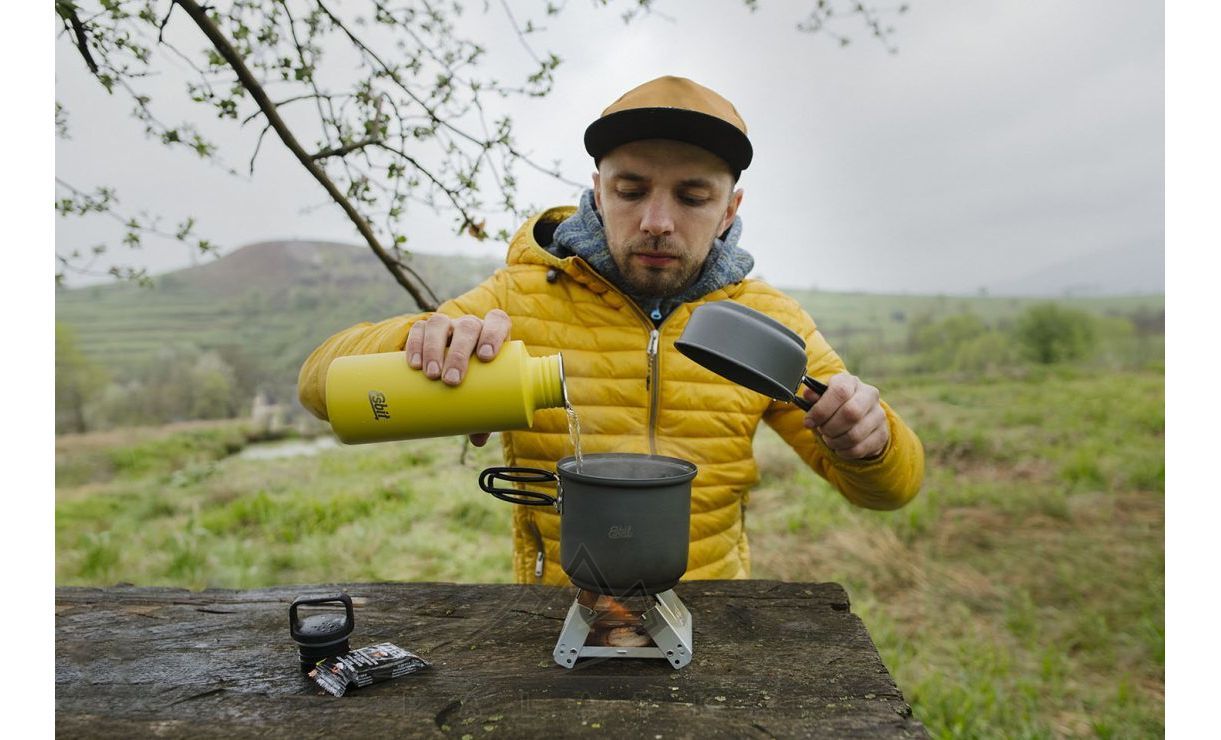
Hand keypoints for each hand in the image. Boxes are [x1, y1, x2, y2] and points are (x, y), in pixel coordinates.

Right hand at [405, 309, 511, 446]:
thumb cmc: (477, 383)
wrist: (452, 367)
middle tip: (452, 381)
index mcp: (493, 333)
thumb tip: (479, 440)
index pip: (497, 322)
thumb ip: (484, 414)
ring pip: (440, 324)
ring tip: (430, 375)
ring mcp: (448, 325)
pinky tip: (413, 364)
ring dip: (434, 348)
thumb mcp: (483, 395)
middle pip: (468, 327)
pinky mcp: (425, 330)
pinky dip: (415, 344)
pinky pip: (418, 329)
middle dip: (459, 353)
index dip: (494, 334)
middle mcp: (471, 326)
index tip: (486, 357)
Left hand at [801, 372, 888, 459]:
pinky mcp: (882, 434)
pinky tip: (839, 447)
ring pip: (854, 435)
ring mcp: (879, 415)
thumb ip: (814, 397)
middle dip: (829, 427)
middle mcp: (869, 395)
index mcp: (851, 382)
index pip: (839, 391)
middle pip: (850, 413)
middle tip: (822, 431)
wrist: (858, 417)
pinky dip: (844, 452)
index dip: (821, 410)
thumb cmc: (835, 406)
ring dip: (835, 442)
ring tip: (829, 439)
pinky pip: (859, 449)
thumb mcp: (823, 398)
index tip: (809, 422)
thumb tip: (808, 394)